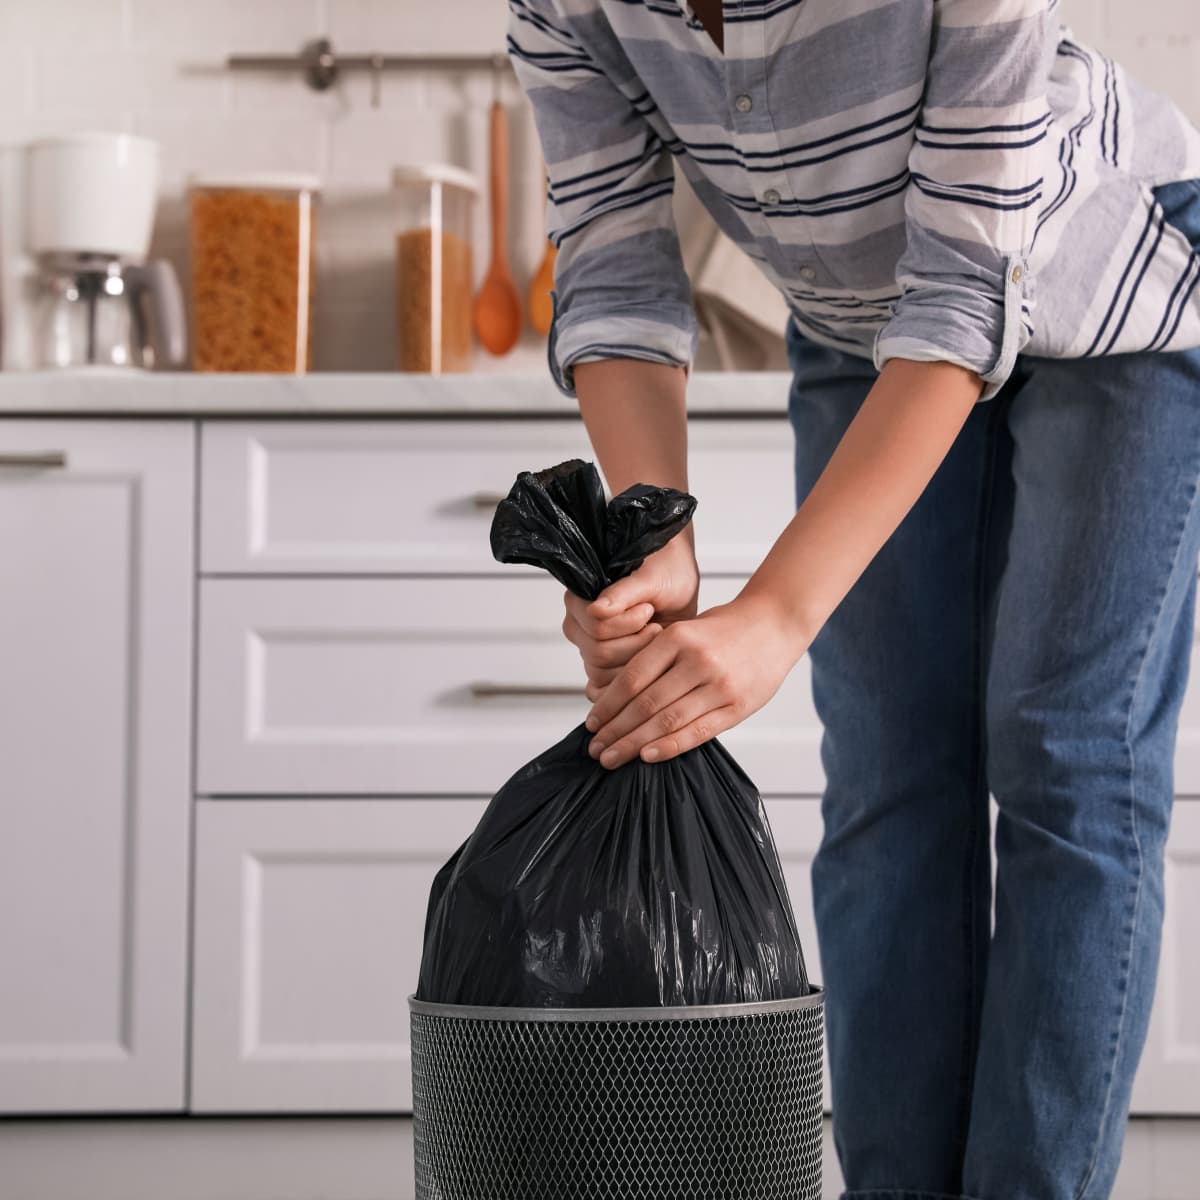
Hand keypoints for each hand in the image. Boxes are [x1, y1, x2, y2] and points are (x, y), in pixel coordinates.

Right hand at [561, 537, 699, 699]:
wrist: (680, 587)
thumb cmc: (665, 574)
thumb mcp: (651, 578)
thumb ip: (623, 592)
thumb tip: (596, 609)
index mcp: (579, 600)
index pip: (595, 628)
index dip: (628, 623)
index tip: (648, 608)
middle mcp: (578, 626)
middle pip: (599, 654)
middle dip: (636, 643)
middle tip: (655, 627)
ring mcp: (588, 650)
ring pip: (603, 674)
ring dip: (637, 659)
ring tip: (653, 639)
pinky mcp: (602, 669)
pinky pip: (604, 689)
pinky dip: (631, 681)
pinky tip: (648, 663)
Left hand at [583, 589, 811, 768]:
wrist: (775, 623)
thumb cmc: (723, 629)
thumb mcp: (685, 630)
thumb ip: (656, 660)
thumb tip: (616, 700)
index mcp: (678, 637)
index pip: (632, 679)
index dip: (608, 705)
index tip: (591, 724)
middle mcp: (697, 660)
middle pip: (645, 704)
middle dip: (615, 731)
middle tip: (595, 749)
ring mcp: (719, 685)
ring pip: (667, 721)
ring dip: (634, 743)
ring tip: (612, 758)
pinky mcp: (737, 706)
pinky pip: (698, 732)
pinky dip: (669, 746)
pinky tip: (647, 756)